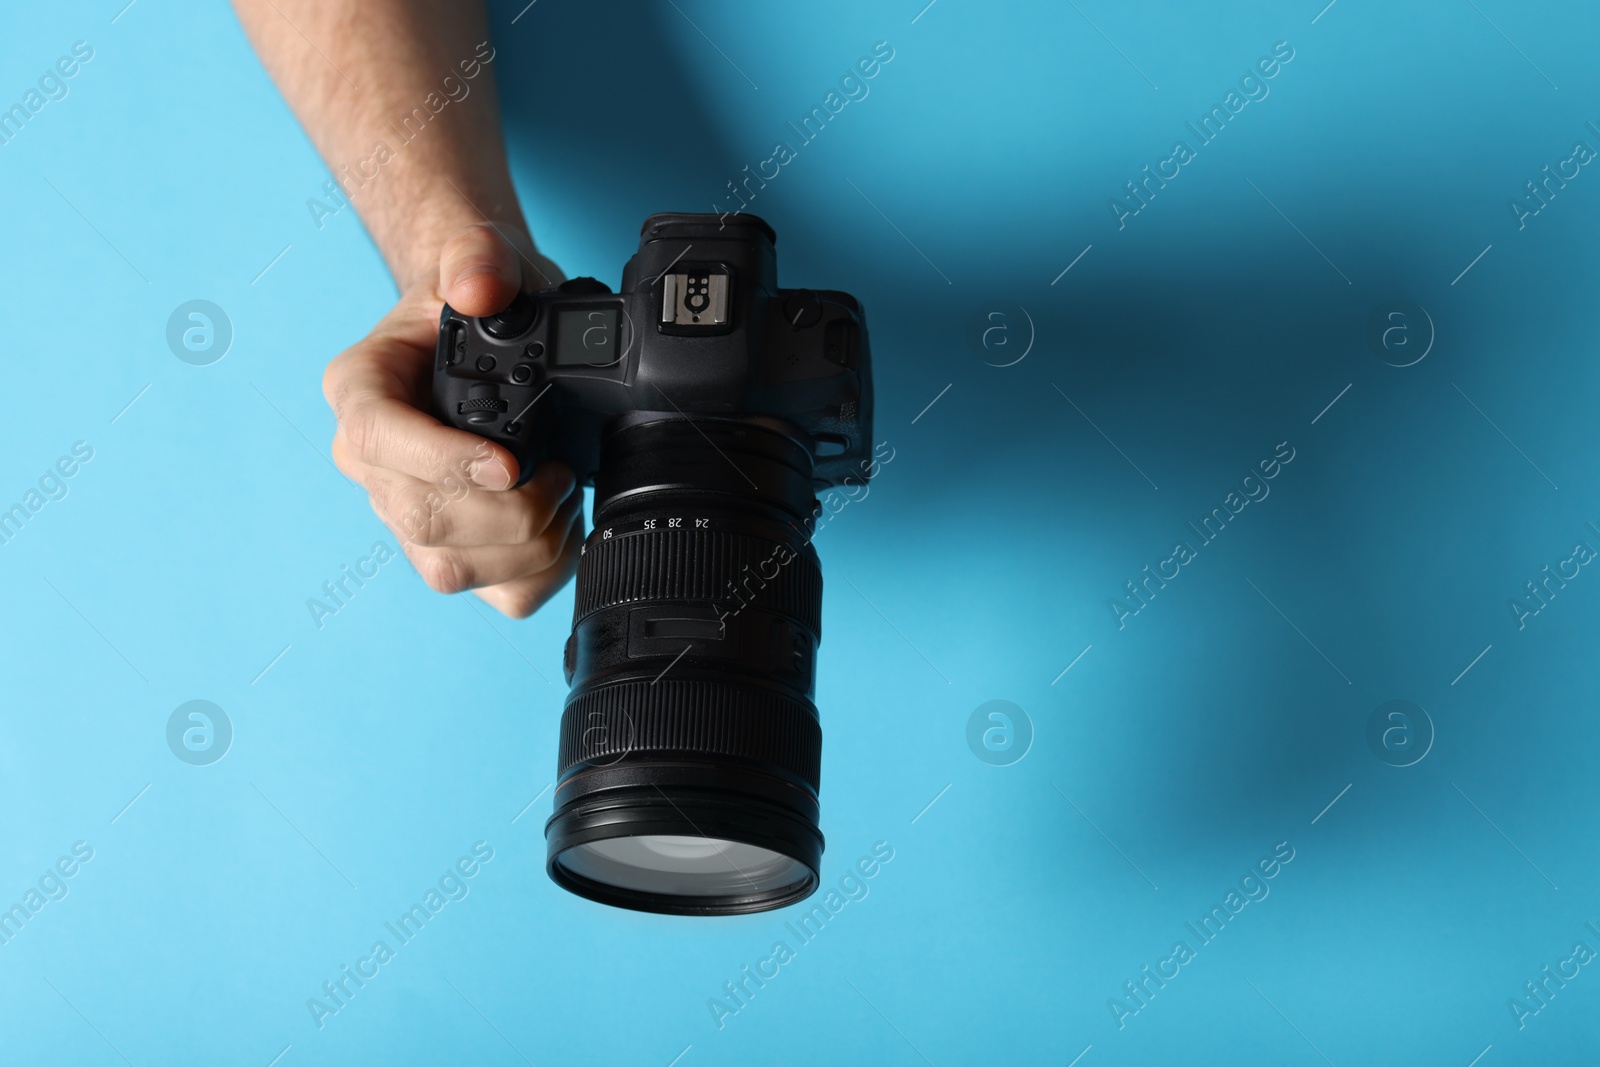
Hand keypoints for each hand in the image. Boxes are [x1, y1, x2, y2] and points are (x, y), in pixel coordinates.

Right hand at [324, 222, 584, 617]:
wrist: (492, 332)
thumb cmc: (478, 301)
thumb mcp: (479, 256)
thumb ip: (478, 257)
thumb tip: (477, 288)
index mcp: (359, 390)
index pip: (377, 439)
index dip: (442, 461)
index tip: (508, 464)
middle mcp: (371, 462)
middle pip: (421, 519)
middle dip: (508, 512)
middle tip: (561, 474)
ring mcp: (405, 514)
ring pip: (450, 568)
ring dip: (525, 545)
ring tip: (563, 494)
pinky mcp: (449, 550)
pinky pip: (489, 594)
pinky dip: (536, 576)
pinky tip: (560, 528)